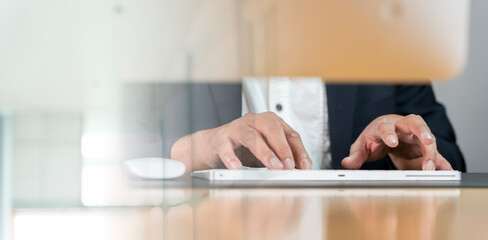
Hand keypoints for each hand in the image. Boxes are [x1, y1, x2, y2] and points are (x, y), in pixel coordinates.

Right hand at [171, 112, 311, 170]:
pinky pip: (226, 147)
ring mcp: (236, 127)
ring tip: (272, 166)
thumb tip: (300, 168)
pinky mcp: (220, 138)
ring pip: (252, 136)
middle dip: (283, 148)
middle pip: (272, 129)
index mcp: (270, 121)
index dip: (299, 150)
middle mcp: (254, 120)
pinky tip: (236, 167)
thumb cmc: (242, 147)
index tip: (305, 165)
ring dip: (264, 152)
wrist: (213, 145)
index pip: (290, 133)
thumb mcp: (267, 151)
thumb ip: (282, 157)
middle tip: (289, 165)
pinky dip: (231, 157)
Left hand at [341, 114, 452, 169]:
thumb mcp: (361, 146)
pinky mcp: (423, 145)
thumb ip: (355, 155)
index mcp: (384, 124)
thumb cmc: (373, 138)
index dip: (389, 133)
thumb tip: (346, 163)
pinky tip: (446, 170)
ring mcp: (415, 134)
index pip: (386, 126)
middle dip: (422, 131)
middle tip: (428, 141)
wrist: (386, 135)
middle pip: (415, 122)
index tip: (392, 142)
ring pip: (428, 138)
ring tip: (430, 168)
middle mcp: (402, 126)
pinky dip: (441, 161)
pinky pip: (434, 152)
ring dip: (431, 152)